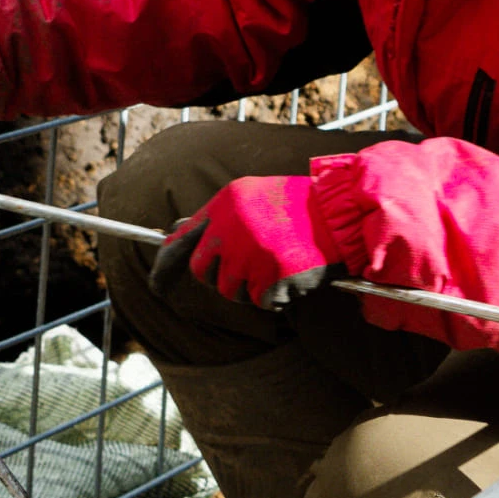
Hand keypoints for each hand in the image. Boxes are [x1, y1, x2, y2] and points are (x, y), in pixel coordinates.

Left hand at [149, 174, 342, 309]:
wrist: (342, 214)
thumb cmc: (299, 206)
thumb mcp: (253, 196)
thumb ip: (217, 216)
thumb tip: (174, 233)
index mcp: (226, 202)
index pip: (181, 240)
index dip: (166, 265)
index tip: (156, 284)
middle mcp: (232, 227)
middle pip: (202, 271)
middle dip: (220, 277)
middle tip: (247, 269)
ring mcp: (251, 254)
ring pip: (231, 291)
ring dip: (251, 287)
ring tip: (277, 265)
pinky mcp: (271, 277)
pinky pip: (260, 301)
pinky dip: (275, 296)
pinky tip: (291, 274)